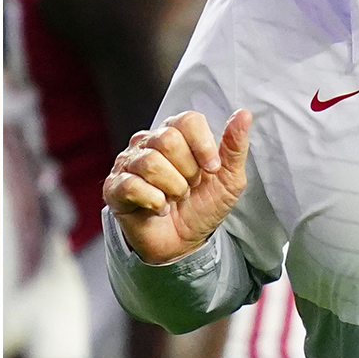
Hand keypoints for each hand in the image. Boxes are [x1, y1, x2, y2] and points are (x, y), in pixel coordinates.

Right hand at [102, 109, 251, 264]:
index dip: (203, 145)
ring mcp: (128, 163)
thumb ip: (234, 147)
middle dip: (187, 172)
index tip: (211, 169)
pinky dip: (153, 202)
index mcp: (176, 134)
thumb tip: (243, 114)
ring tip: (175, 199)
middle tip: (189, 188)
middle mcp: (148, 142)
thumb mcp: (228, 179)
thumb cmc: (202, 206)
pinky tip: (159, 209)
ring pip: (150, 163)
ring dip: (172, 189)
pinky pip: (131, 186)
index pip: (188, 121)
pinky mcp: (115, 187)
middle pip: (168, 140)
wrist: (182, 243)